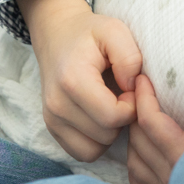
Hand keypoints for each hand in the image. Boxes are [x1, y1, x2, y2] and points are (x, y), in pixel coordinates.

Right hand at [19, 0, 143, 160]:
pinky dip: (97, 141)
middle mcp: (56, 105)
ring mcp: (51, 120)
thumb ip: (130, 57)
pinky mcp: (52, 129)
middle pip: (106, 135)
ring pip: (95, 149)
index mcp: (72, 80)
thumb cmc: (90, 33)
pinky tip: (101, 116)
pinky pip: (83, 152)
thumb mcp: (115, 30)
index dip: (132, 105)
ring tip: (111, 104)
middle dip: (123, 118)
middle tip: (122, 94)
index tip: (132, 87)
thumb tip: (133, 87)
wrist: (57, 36)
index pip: (112, 116)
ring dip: (111, 131)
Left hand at [121, 73, 183, 183]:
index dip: (145, 97)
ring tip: (140, 121)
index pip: (152, 122)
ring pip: (135, 161)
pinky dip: (136, 165)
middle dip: (135, 113)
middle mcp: (171, 177)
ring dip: (134, 138)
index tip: (143, 79)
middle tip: (139, 94)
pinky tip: (142, 156)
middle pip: (139, 139)